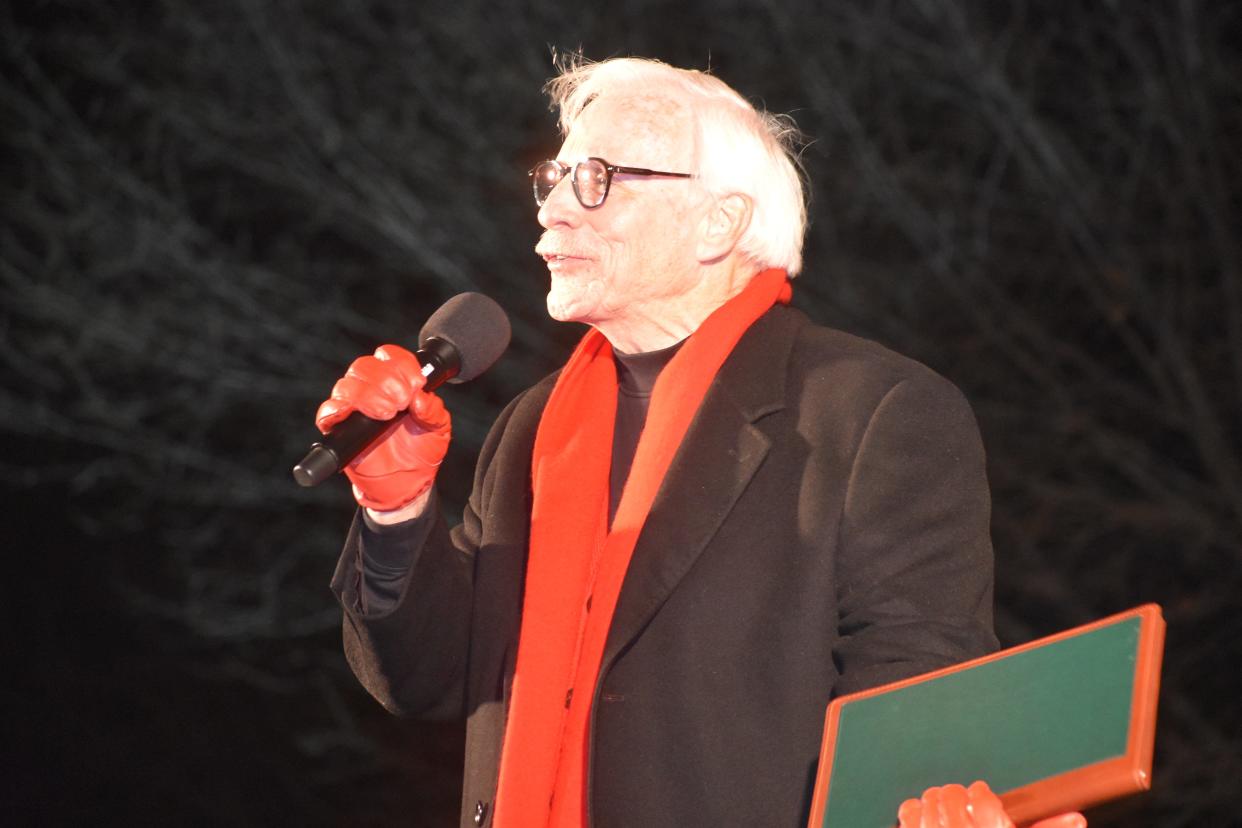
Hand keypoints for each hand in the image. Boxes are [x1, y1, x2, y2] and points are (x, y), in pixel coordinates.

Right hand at [315, 344, 450, 511]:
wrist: (408, 484)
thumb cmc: (423, 451)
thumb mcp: (439, 429)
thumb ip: (433, 410)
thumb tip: (422, 396)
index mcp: (394, 382)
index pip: (388, 356)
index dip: (400, 363)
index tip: (416, 382)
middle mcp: (370, 391)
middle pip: (364, 366)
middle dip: (385, 379)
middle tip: (402, 401)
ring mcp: (352, 409)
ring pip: (346, 385)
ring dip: (368, 394)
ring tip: (388, 413)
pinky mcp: (339, 431)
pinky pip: (327, 413)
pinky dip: (336, 409)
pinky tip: (353, 414)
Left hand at [897, 781, 1085, 827]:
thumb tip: (1078, 820)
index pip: (981, 797)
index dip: (982, 794)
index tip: (982, 796)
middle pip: (952, 794)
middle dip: (959, 795)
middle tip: (964, 801)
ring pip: (929, 800)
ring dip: (936, 801)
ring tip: (945, 808)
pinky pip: (908, 812)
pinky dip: (914, 811)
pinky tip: (925, 819)